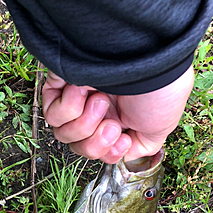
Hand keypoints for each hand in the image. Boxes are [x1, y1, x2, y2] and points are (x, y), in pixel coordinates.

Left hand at [42, 66, 193, 163]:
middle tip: (112, 123)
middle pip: (78, 147)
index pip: (97, 151)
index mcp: (116, 120)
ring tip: (100, 101)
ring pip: (63, 134)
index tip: (122, 139)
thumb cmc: (160, 90)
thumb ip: (140, 146)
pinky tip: (83, 91)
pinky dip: (68, 108)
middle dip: (96, 142)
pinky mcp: (60, 85)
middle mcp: (95, 110)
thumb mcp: (159, 129)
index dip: (107, 153)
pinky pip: (52, 114)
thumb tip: (121, 153)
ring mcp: (77, 98)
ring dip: (84, 124)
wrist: (149, 58)